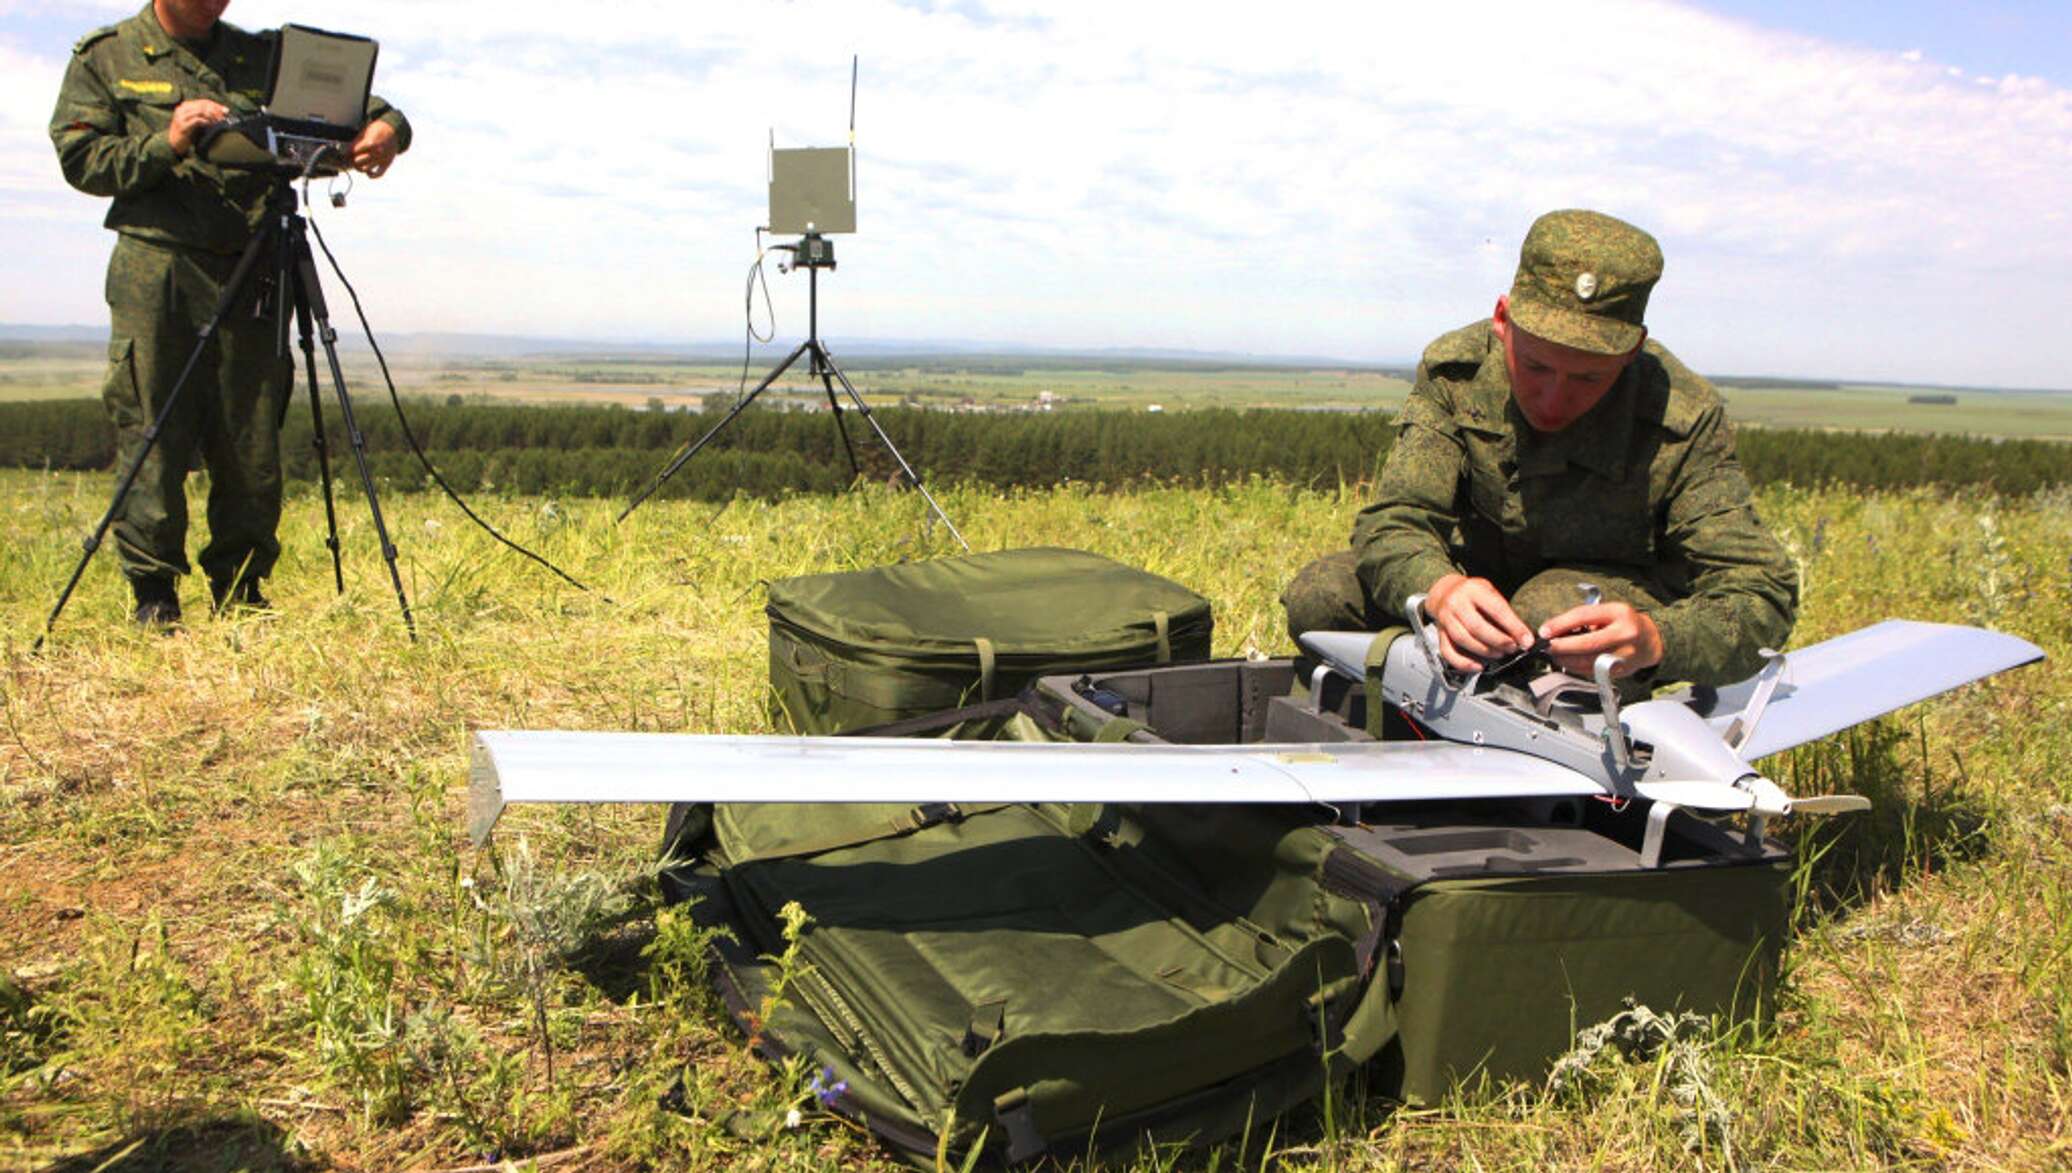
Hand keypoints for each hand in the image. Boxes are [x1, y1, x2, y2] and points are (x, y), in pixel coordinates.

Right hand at [166, 99, 229, 155]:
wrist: (175, 143)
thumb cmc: (189, 133)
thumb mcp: (198, 121)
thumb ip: (206, 115)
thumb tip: (224, 111)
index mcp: (186, 106)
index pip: (203, 102)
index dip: (216, 105)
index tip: (226, 111)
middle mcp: (182, 109)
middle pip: (203, 105)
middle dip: (216, 111)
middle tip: (223, 118)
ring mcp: (181, 117)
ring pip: (200, 111)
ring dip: (212, 116)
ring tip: (218, 122)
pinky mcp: (182, 125)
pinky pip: (197, 120)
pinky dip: (206, 122)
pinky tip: (211, 126)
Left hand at [349, 119, 398, 177]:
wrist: (393, 130)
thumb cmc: (376, 130)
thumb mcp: (365, 132)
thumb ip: (357, 143)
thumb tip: (346, 153)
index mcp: (370, 142)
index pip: (353, 151)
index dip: (347, 152)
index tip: (346, 152)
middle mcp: (376, 152)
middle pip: (358, 161)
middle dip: (352, 160)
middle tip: (350, 158)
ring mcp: (382, 158)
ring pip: (366, 169)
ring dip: (359, 167)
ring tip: (358, 164)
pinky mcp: (387, 163)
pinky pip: (378, 174)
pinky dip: (371, 175)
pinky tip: (368, 172)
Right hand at [1423, 573, 1535, 673]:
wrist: (1444, 591)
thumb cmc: (1472, 594)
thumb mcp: (1489, 591)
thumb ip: (1502, 611)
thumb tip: (1522, 635)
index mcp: (1473, 590)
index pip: (1497, 610)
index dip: (1514, 627)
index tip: (1527, 640)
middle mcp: (1456, 603)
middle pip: (1477, 627)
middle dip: (1499, 641)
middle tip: (1512, 648)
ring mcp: (1445, 618)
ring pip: (1463, 640)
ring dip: (1485, 651)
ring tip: (1500, 654)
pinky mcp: (1440, 632)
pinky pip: (1448, 652)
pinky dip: (1463, 663)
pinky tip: (1478, 666)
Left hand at [1539, 603, 1663, 677]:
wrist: (1650, 642)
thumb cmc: (1623, 623)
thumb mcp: (1608, 612)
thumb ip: (1584, 618)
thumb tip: (1554, 629)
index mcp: (1619, 613)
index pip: (1585, 616)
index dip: (1561, 624)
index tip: (1545, 630)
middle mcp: (1624, 634)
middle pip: (1586, 643)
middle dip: (1561, 646)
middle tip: (1546, 647)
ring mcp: (1624, 655)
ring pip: (1587, 661)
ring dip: (1565, 659)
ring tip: (1553, 654)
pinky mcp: (1620, 671)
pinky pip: (1591, 671)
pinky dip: (1575, 667)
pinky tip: (1567, 661)